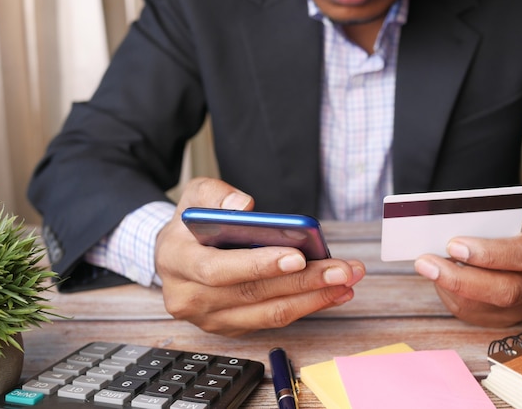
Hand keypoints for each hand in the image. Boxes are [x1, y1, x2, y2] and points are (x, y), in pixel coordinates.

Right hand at [155, 177, 364, 336]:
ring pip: (269, 314)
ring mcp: (210, 318)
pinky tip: (333, 292)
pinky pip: (274, 320)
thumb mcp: (195, 196)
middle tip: (342, 269)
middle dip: (303, 281)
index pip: (218, 269)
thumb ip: (216, 194)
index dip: (259, 265)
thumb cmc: (191, 224)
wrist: (175, 255)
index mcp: (177, 262)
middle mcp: (189, 298)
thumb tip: (246, 206)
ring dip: (313, 298)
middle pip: (253, 294)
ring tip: (346, 280)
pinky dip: (307, 306)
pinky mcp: (231, 327)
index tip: (298, 256)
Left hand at [413, 211, 521, 326]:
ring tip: (426, 268)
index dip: (489, 253)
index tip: (453, 245)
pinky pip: (475, 314)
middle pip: (507, 290)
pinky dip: (450, 296)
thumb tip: (441, 226)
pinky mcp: (507, 318)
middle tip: (426, 263)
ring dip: (449, 288)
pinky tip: (437, 280)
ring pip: (487, 307)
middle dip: (460, 279)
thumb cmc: (507, 225)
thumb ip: (479, 219)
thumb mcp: (501, 212)